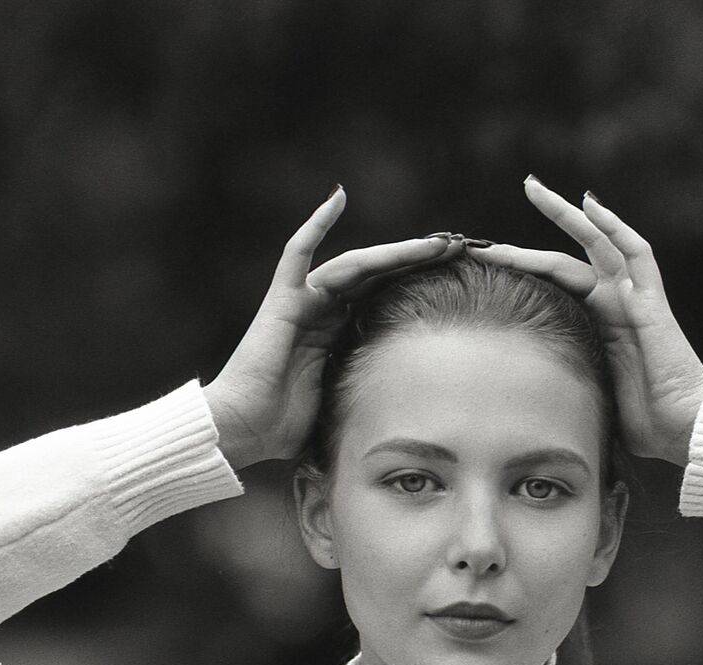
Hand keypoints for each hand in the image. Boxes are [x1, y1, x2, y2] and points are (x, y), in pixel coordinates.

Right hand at [204, 188, 461, 468]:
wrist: (244, 430)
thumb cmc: (287, 428)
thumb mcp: (346, 404)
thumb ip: (370, 393)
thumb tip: (416, 414)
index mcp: (339, 333)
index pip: (385, 296)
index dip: (418, 281)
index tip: (457, 273)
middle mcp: (323, 311)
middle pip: (378, 275)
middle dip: (417, 261)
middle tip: (458, 249)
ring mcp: (303, 301)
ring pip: (356, 264)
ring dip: (394, 252)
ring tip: (434, 243)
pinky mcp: (283, 300)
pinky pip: (297, 254)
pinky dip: (315, 225)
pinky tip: (338, 197)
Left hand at [467, 177, 702, 466]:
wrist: (684, 431)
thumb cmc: (646, 425)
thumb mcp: (589, 398)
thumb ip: (564, 383)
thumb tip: (522, 400)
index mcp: (600, 325)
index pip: (559, 282)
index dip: (528, 264)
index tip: (492, 253)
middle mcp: (616, 304)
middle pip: (574, 252)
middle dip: (545, 222)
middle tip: (522, 188)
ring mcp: (634, 300)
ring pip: (598, 244)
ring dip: (567, 215)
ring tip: (534, 188)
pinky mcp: (651, 304)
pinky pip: (637, 255)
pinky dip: (616, 228)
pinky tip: (591, 206)